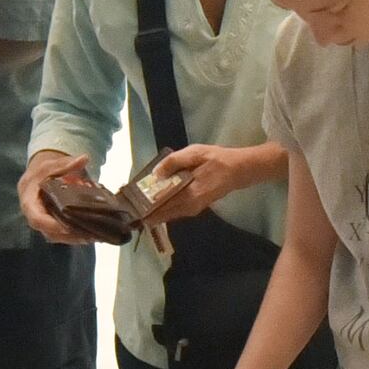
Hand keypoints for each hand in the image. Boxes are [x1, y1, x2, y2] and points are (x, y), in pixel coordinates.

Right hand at [18, 151, 98, 244]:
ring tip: (93, 237)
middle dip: (68, 236)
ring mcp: (44, 223)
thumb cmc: (41, 173)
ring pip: (57, 237)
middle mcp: (35, 217)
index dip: (50, 225)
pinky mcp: (53, 226)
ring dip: (74, 239)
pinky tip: (92, 235)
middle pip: (49, 233)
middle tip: (87, 236)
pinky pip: (62, 235)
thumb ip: (66, 164)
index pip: (37, 219)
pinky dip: (75, 236)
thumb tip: (84, 158)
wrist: (36, 179)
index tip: (66, 228)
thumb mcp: (51, 166)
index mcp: (30, 203)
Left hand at [140, 143, 278, 226]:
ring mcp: (193, 209)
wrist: (239, 170)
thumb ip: (175, 162)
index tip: (131, 208)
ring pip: (168, 215)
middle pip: (163, 214)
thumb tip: (155, 173)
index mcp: (189, 194)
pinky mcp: (195, 208)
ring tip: (137, 207)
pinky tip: (154, 204)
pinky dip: (163, 210)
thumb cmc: (217, 160)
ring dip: (153, 212)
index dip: (145, 208)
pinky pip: (175, 212)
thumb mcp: (195, 153)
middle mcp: (189, 207)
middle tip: (130, 210)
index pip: (162, 205)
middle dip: (146, 213)